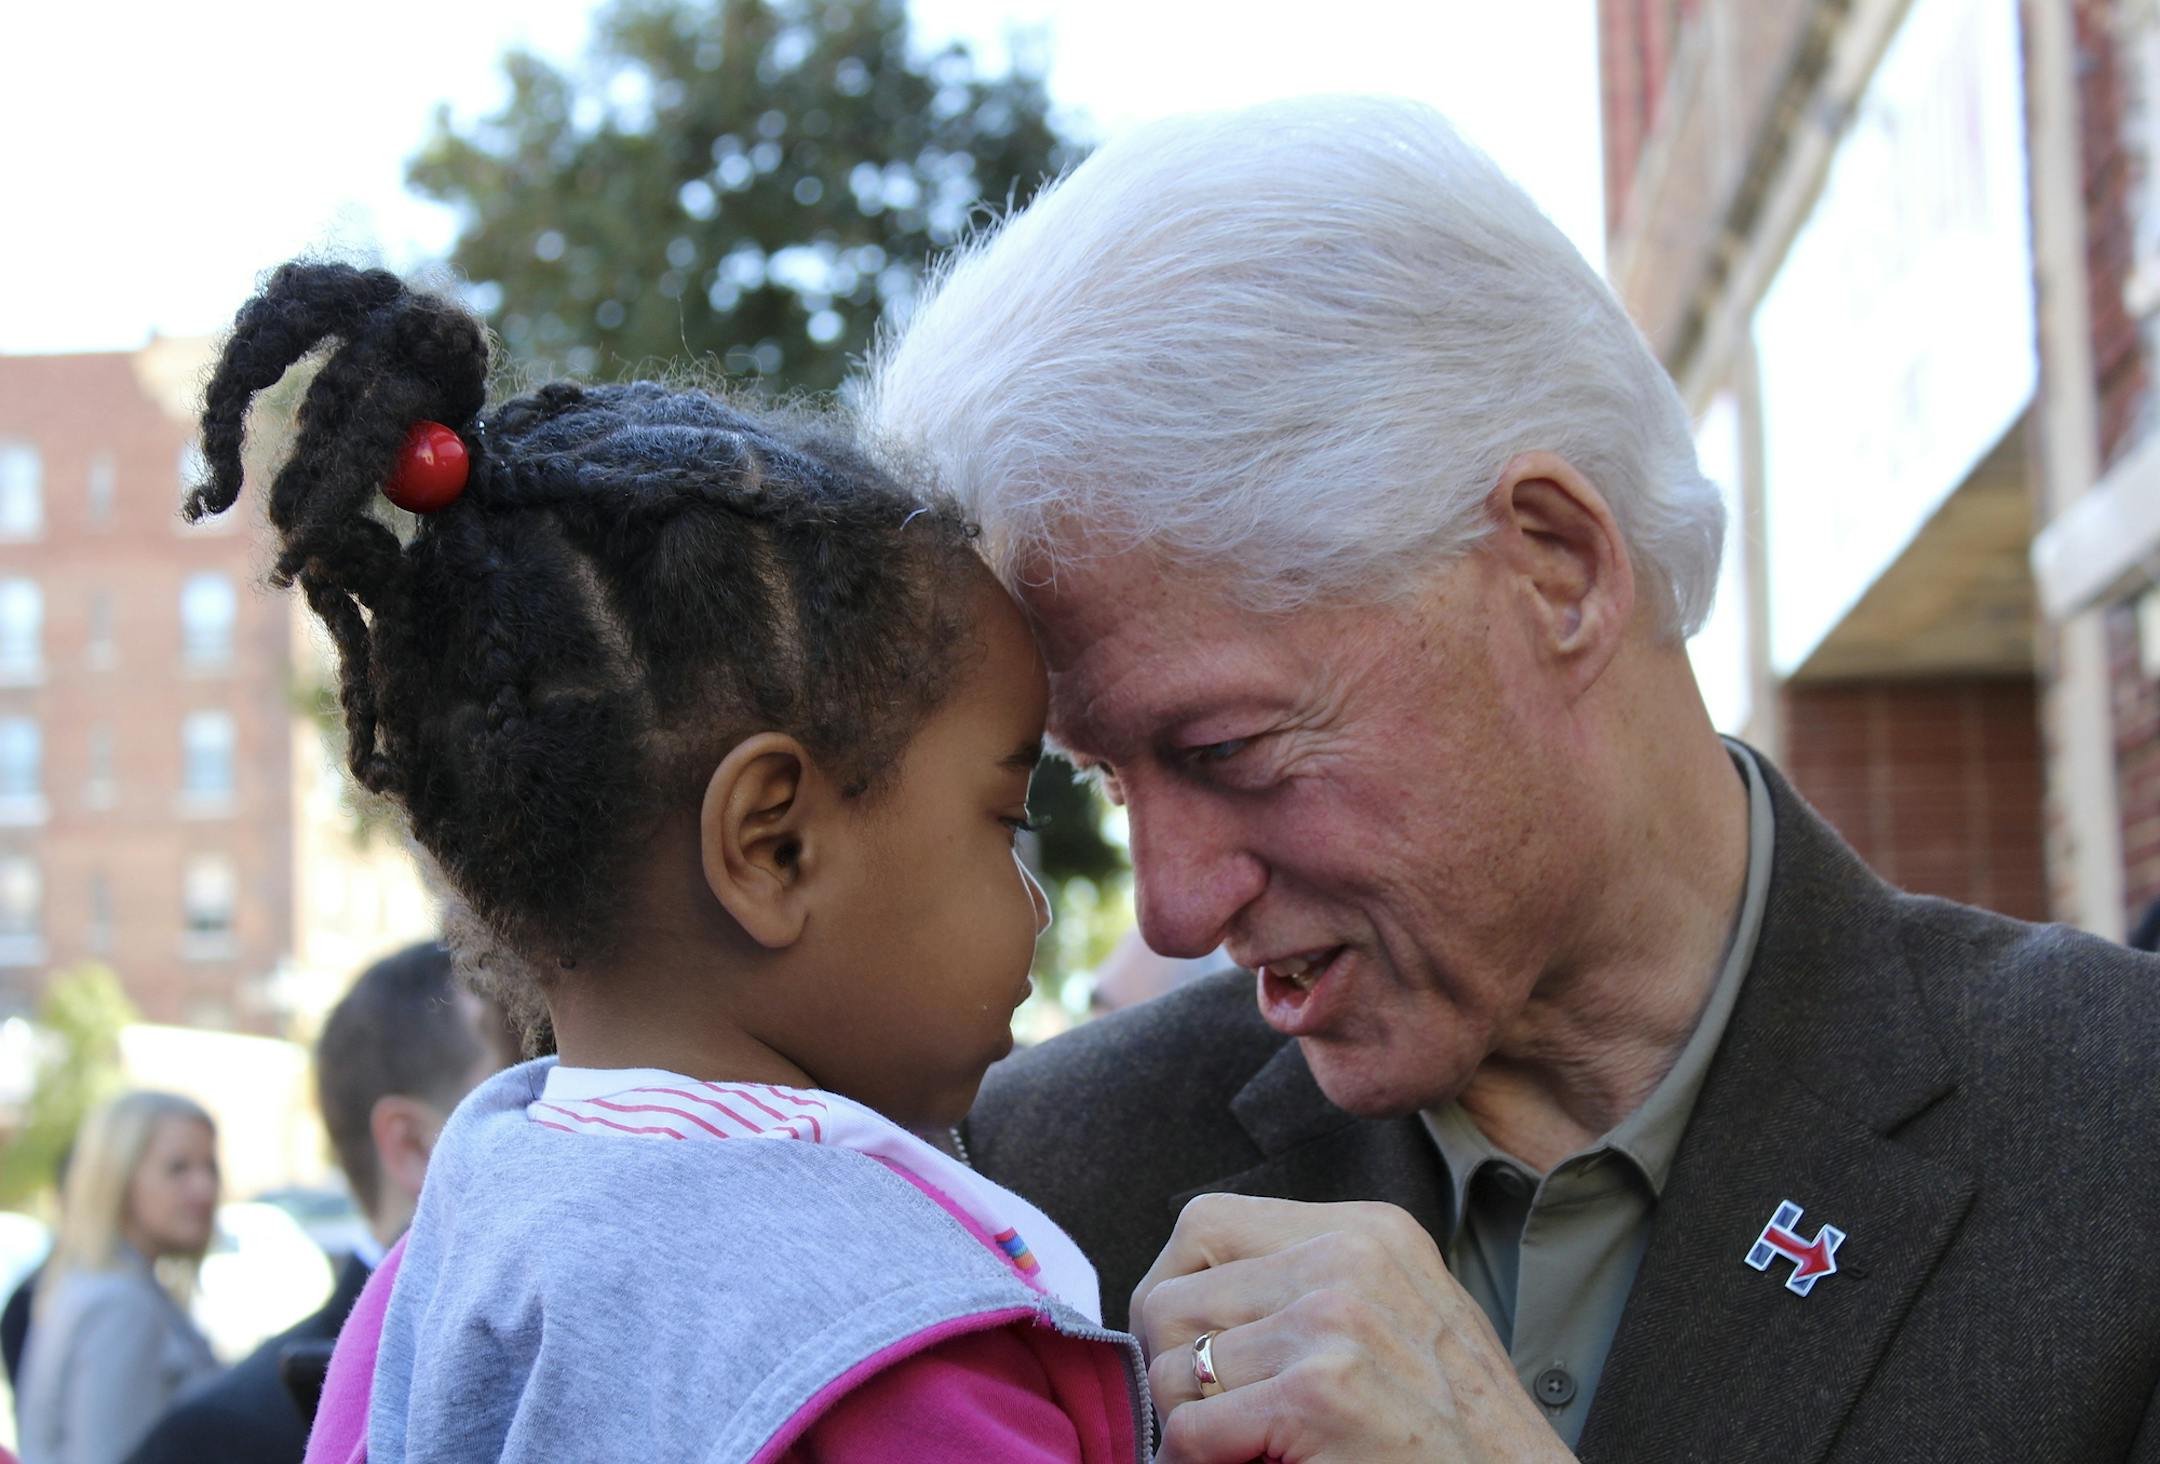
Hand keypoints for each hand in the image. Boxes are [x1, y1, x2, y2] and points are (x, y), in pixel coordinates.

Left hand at [1131, 1193, 1575, 1463]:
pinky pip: (1191, 1428)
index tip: (1190, 1347)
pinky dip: (1200, 1463)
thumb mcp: (1398, 1316)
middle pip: (1172, 1293)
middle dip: (1172, 1365)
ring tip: (1245, 1444)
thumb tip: (1191, 1296)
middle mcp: (1348, 1258)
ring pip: (1171, 1364)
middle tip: (1211, 1414)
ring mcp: (1335, 1322)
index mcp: (1367, 1231)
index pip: (1205, 1223)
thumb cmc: (1456, 1430)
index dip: (1177, 1291)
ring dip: (1191, 1422)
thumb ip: (1309, 1287)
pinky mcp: (1320, 1394)